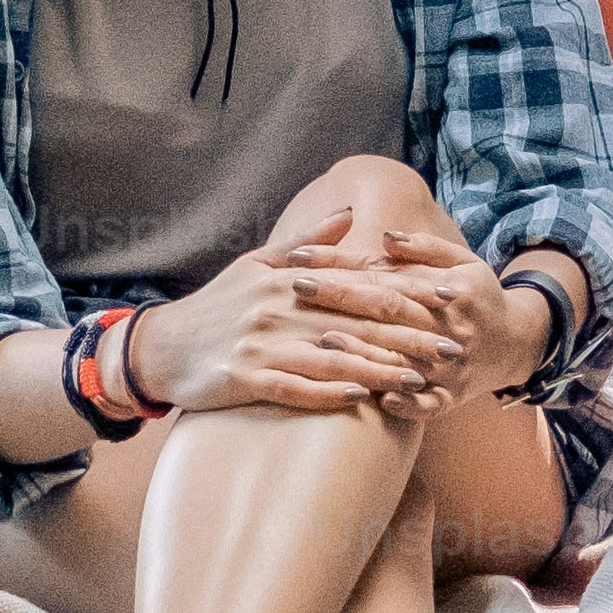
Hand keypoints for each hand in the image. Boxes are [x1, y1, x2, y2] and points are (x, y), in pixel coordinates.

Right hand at [137, 223, 462, 414]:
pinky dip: (328, 393)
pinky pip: (293, 387)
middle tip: (452, 348)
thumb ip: (306, 244)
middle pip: (356, 323)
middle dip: (409, 336)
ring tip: (421, 380)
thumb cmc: (216, 306)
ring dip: (380, 370)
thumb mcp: (256, 264)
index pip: (359, 285)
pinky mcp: (243, 378)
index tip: (446, 302)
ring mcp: (261, 344)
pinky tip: (362, 398)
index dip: (407, 294)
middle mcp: (278, 307)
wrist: (160, 347)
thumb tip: (347, 214)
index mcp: (288, 279)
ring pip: (332, 357)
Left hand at [280, 182, 535, 386]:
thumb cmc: (478, 297)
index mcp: (447, 289)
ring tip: (323, 343)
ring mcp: (449, 365)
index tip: (299, 257)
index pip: (384, 275)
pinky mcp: (453, 397)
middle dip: (340, 298)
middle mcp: (447, 326)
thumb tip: (386, 236)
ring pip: (403, 358)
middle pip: (387, 310)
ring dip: (365, 352)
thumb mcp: (462, 261)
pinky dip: (407, 404)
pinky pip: (429, 405)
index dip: (341, 265)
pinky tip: (380, 400)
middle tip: (296, 288)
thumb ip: (425, 247)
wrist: (517, 343)